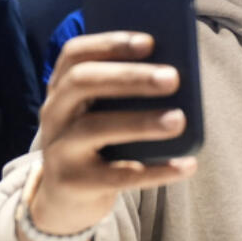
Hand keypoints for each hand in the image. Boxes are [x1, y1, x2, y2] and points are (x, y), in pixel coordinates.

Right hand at [25, 32, 197, 240]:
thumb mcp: (104, 112)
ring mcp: (60, 149)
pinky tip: (187, 165)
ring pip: (95, 129)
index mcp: (63, 88)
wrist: (66, 198)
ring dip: (141, 123)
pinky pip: (118, 177)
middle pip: (83, 83)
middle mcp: (54, 113)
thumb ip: (128, 93)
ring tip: (180, 120)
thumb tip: (177, 76)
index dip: (110, 44)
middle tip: (173, 78)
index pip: (75, 54)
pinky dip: (156, 171)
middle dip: (129, 77)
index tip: (149, 42)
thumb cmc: (99, 142)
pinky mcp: (75, 184)